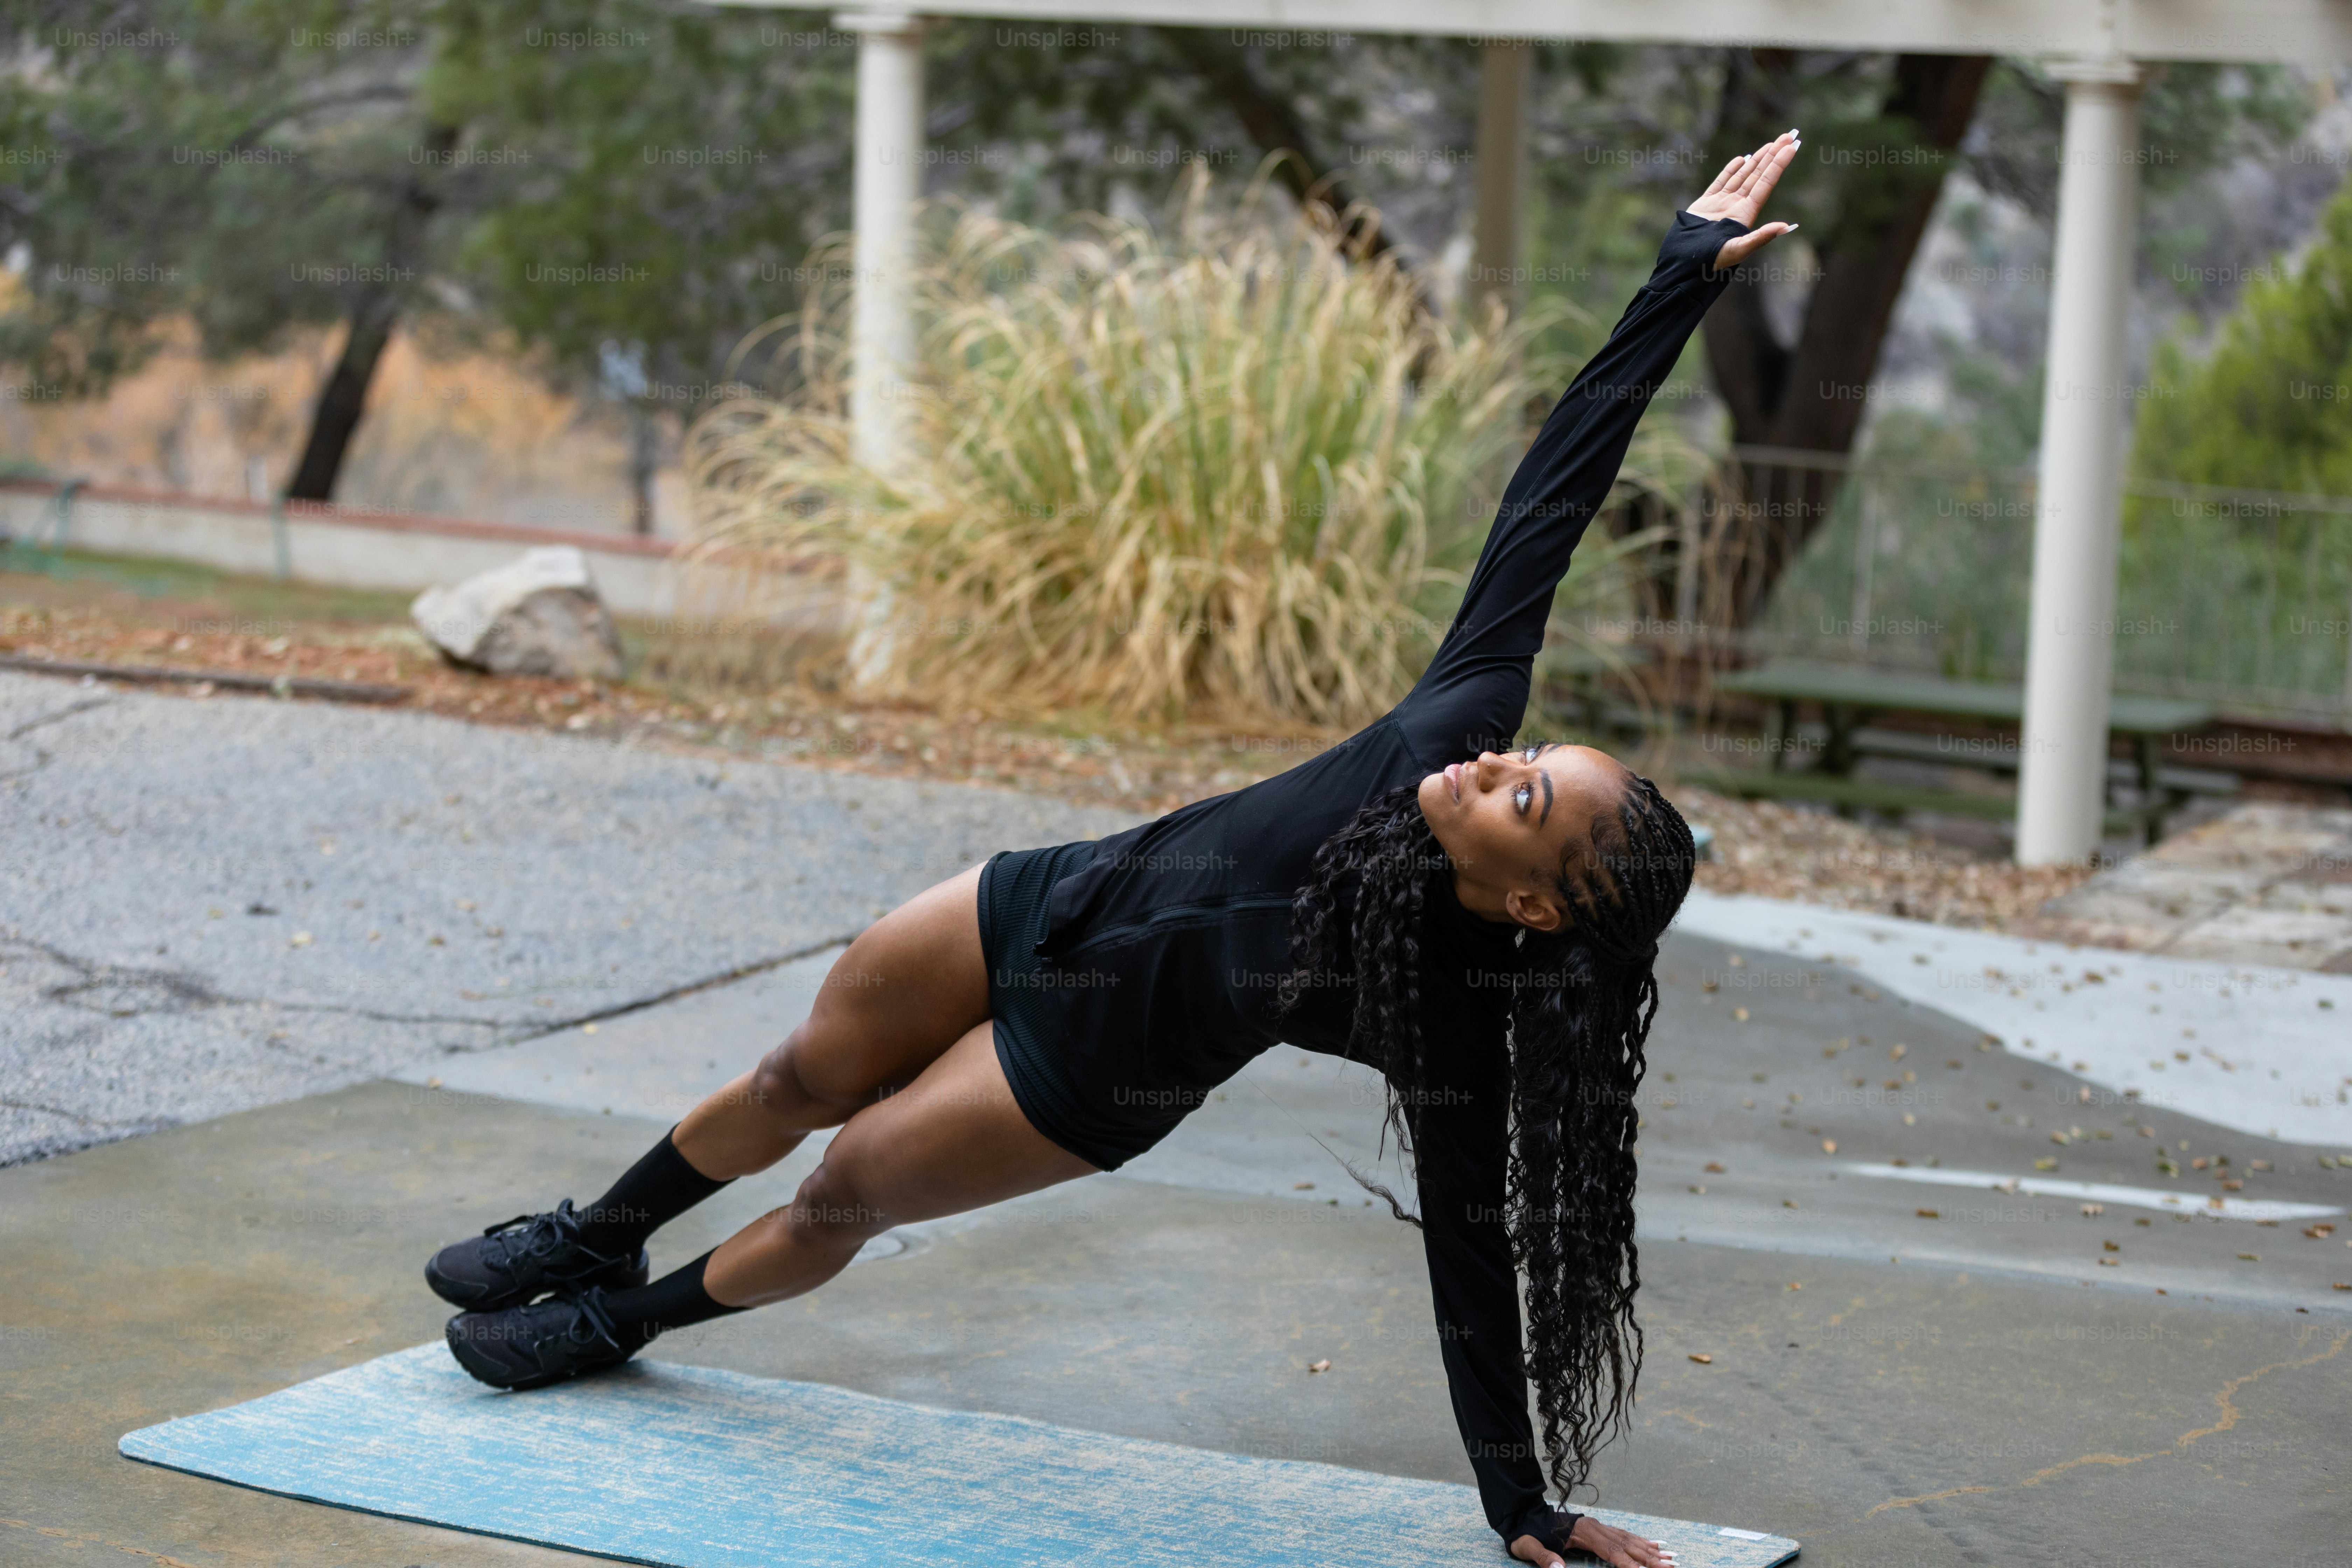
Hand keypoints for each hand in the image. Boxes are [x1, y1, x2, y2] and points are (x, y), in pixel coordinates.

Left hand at [1511, 1514, 1677, 1567]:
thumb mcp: (1528, 1546)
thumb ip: (1543, 1557)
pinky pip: (1623, 1535)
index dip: (1629, 1563)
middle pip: (1626, 1545)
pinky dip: (1640, 1541)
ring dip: (1650, 1550)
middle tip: (1672, 1565)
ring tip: (1670, 1557)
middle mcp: (1594, 1527)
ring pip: (1628, 1539)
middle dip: (1650, 1558)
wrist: (1521, 1513)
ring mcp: (1597, 1526)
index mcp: (1582, 1532)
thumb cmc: (1525, 1533)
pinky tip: (1653, 1545)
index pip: (1612, 1551)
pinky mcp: (1597, 1528)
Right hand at [1686, 129, 1800, 271]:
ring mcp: (1722, 203)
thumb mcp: (1739, 250)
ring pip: (1743, 175)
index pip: (1766, 183)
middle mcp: (1737, 205)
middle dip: (1773, 155)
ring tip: (1771, 144)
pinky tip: (1742, 159)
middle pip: (1758, 175)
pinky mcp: (1706, 203)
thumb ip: (1760, 238)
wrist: (1685, 262)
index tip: (1791, 148)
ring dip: (1757, 159)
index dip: (1779, 164)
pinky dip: (1731, 169)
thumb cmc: (1712, 260)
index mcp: (1746, 213)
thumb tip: (1785, 227)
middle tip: (1787, 136)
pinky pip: (1722, 181)